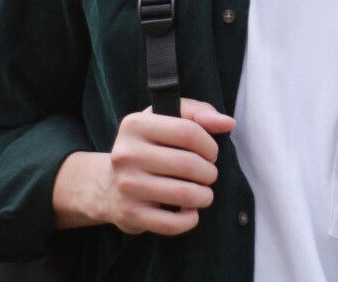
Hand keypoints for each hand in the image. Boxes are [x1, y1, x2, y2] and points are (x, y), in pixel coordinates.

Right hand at [105, 98, 235, 234]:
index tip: (211, 153)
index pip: (188, 132)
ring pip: (184, 194)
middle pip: (188, 164)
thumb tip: (228, 123)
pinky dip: (190, 219)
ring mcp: (127, 185)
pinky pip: (172, 223)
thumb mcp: (167, 118)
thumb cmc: (148, 146)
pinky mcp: (130, 214)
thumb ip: (199, 114)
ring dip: (204, 195)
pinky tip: (190, 211)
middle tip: (209, 174)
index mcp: (135, 124)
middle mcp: (126, 154)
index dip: (209, 145)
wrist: (109, 185)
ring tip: (204, 192)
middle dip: (209, 172)